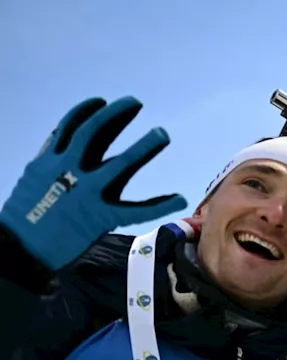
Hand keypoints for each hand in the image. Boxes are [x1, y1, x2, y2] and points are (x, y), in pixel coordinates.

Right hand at [0, 97, 186, 270]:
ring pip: (120, 165)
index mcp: (52, 161)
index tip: (104, 100)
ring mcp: (87, 193)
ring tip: (161, 133)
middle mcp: (70, 171)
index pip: (72, 128)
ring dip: (143, 148)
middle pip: (96, 135)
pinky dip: (159, 204)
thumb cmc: (27, 212)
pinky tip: (179, 198)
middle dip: (116, 116)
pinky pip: (135, 209)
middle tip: (136, 103)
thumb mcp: (34, 177)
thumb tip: (61, 140)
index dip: (89, 112)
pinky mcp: (100, 217)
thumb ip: (52, 158)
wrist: (19, 246)